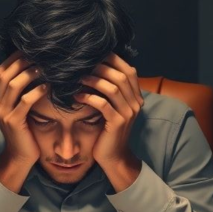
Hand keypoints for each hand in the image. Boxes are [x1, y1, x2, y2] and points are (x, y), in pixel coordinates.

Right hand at [0, 51, 47, 191]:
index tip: (31, 50)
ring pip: (14, 85)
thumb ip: (20, 92)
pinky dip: (36, 92)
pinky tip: (48, 86)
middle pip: (6, 74)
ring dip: (30, 73)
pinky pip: (25, 102)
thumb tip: (33, 70)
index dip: (14, 58)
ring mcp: (3, 113)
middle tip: (40, 55)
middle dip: (23, 62)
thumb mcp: (18, 109)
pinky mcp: (13, 122)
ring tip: (45, 67)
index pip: (1, 70)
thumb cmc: (24, 131)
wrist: (19, 156)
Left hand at [75, 52, 143, 190]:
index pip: (129, 70)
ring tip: (77, 78)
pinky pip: (103, 104)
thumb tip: (95, 69)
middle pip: (120, 75)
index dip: (113, 60)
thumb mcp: (113, 109)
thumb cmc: (108, 131)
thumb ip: (110, 92)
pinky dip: (89, 97)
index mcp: (136, 97)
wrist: (114, 157)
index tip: (94, 55)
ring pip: (112, 88)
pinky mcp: (117, 123)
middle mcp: (135, 103)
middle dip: (101, 67)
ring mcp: (128, 113)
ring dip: (93, 80)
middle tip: (82, 65)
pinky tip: (76, 96)